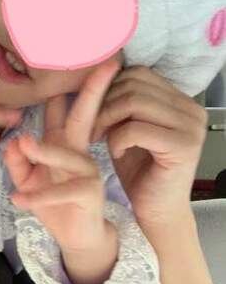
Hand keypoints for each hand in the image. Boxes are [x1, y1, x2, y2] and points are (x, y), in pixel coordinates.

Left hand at [4, 61, 121, 283]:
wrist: (74, 237)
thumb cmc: (52, 203)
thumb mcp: (27, 180)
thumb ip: (17, 161)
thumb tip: (13, 142)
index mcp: (63, 143)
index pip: (63, 110)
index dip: (63, 86)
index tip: (65, 56)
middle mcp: (79, 152)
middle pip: (85, 116)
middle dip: (93, 90)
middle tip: (106, 65)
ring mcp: (87, 171)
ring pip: (68, 155)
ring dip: (45, 151)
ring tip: (23, 146)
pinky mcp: (88, 194)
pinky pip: (62, 191)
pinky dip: (39, 195)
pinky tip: (17, 199)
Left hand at [91, 66, 207, 228]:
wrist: (155, 210)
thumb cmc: (138, 170)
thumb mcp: (126, 128)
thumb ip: (121, 103)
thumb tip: (97, 74)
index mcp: (179, 99)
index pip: (137, 73)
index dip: (108, 89)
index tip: (94, 114)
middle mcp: (190, 108)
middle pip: (133, 84)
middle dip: (104, 105)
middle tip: (92, 130)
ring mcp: (191, 126)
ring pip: (133, 102)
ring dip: (106, 120)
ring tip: (99, 140)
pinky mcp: (184, 147)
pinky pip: (136, 129)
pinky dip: (117, 140)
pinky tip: (116, 154)